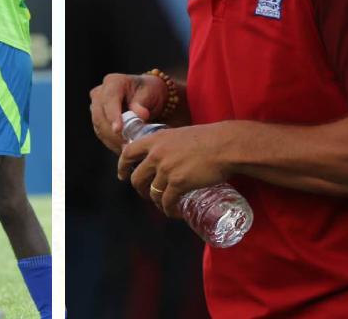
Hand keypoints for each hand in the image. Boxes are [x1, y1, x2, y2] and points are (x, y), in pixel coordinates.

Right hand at [89, 73, 171, 152]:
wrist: (146, 96)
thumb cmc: (149, 92)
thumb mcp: (150, 94)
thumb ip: (142, 103)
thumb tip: (140, 115)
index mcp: (113, 82)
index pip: (110, 100)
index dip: (113, 115)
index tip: (118, 129)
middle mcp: (100, 92)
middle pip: (100, 115)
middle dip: (113, 133)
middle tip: (128, 146)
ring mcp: (96, 106)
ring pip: (99, 126)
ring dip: (112, 140)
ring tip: (127, 150)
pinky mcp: (97, 119)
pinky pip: (101, 133)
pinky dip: (111, 142)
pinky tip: (122, 148)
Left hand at [117, 123, 232, 215]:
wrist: (225, 145)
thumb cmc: (209, 138)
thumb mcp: (180, 134)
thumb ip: (170, 144)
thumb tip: (168, 153)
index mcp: (155, 140)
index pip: (128, 152)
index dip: (122, 165)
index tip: (122, 174)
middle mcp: (156, 154)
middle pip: (136, 177)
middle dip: (139, 189)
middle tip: (146, 193)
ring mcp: (166, 170)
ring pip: (152, 192)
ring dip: (156, 202)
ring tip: (164, 204)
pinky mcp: (178, 183)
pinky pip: (167, 202)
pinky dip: (169, 210)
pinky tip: (173, 212)